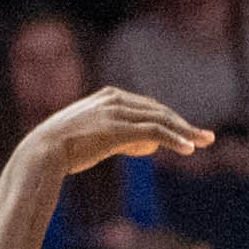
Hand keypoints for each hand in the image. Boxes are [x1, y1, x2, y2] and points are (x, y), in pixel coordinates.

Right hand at [29, 85, 211, 175]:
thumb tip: (143, 146)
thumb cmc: (61, 149)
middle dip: (184, 125)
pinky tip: (189, 149)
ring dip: (185, 132)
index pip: (148, 107)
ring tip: (204, 143)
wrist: (42, 152)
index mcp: (109, 96)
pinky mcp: (118, 129)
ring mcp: (117, 112)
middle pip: (159, 111)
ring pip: (161, 120)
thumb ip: (117, 136)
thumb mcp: (92, 136)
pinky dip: (174, 140)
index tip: (186, 133)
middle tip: (206, 137)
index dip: (170, 120)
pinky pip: (154, 132)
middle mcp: (115, 99)